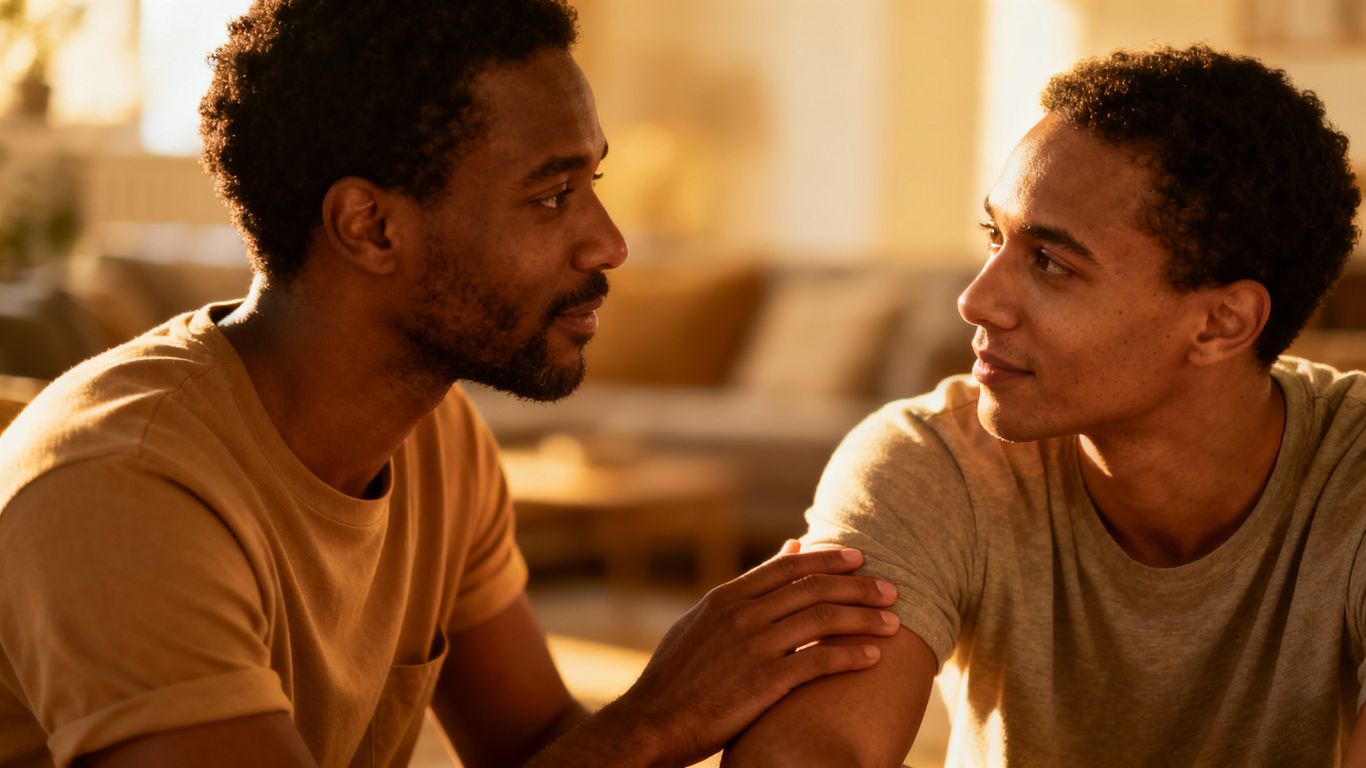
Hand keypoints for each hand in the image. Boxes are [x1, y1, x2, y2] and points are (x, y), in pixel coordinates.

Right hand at [603, 542, 899, 765]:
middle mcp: (741, 615)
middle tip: (891, 589)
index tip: (859, 559)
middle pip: (814, 589)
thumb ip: (747, 589)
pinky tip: (873, 658)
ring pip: (823, 620)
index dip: (828, 560)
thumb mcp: (703, 623)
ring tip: (893, 623)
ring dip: (864, 619)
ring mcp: (753, 647)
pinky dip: (850, 655)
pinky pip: (819, 661)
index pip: (788, 567)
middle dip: (858, 587)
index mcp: (726, 599)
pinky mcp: (764, 682)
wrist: (652, 723)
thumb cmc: (677, 677)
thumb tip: (789, 549)